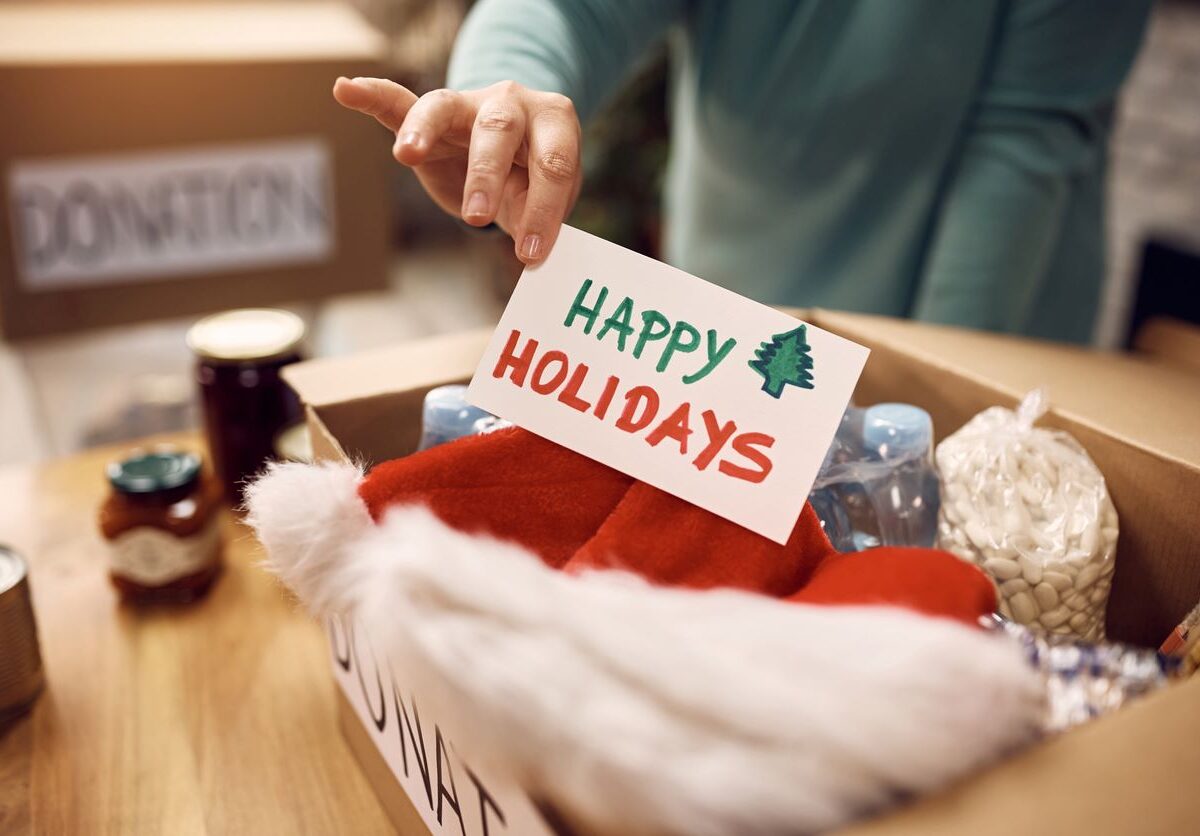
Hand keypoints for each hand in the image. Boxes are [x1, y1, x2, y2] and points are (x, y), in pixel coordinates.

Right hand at [333, 76, 581, 265]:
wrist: (518, 148)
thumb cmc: (535, 177)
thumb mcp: (543, 198)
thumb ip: (534, 216)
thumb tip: (529, 255)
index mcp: (554, 121)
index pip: (552, 163)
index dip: (544, 209)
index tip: (531, 253)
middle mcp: (511, 103)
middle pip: (498, 131)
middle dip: (487, 176)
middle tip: (476, 219)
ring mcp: (468, 104)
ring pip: (444, 107)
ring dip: (425, 132)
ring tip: (405, 155)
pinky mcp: (431, 115)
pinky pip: (398, 101)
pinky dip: (372, 95)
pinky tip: (345, 90)